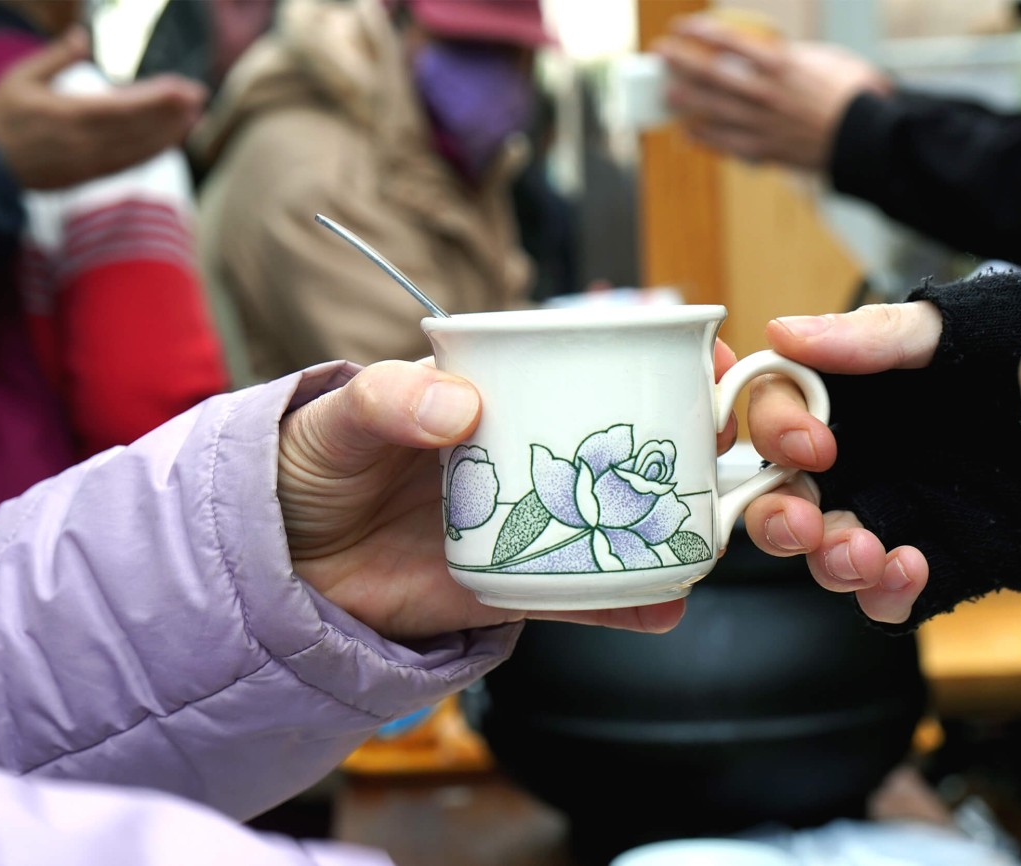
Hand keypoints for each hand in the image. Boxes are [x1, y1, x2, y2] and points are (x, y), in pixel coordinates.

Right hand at [0, 26, 205, 189]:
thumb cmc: (0, 118)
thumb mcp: (21, 78)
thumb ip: (56, 58)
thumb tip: (83, 35)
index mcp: (71, 115)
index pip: (127, 106)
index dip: (159, 98)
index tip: (183, 87)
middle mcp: (88, 142)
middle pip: (142, 127)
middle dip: (174, 112)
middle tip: (200, 95)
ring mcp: (93, 163)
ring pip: (141, 148)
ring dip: (171, 132)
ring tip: (194, 115)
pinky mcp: (92, 176)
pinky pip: (131, 164)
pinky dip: (154, 152)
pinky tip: (170, 142)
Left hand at [276, 344, 738, 642]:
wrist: (281, 565)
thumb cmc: (310, 467)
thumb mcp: (338, 420)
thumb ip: (387, 402)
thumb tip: (461, 408)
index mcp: (503, 390)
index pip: (600, 360)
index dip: (668, 357)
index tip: (715, 362)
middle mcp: (536, 450)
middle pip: (637, 441)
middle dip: (702, 443)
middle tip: (739, 450)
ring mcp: (536, 519)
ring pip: (630, 518)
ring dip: (684, 524)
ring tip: (715, 531)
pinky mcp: (522, 582)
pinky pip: (589, 593)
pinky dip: (632, 601)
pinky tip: (664, 604)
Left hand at [654, 15, 889, 167]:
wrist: (866, 139)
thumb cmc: (853, 95)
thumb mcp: (826, 60)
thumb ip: (792, 56)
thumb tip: (770, 53)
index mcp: (782, 65)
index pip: (733, 43)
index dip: (703, 33)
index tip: (683, 27)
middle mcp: (767, 93)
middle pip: (714, 76)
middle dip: (682, 63)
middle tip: (660, 54)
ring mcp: (763, 123)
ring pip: (715, 111)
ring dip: (687, 101)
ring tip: (667, 94)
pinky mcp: (766, 149)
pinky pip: (728, 143)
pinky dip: (706, 138)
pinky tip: (689, 133)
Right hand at [743, 303, 940, 621]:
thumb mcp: (960, 331)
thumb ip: (876, 337)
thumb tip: (785, 333)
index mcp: (851, 394)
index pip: (774, 410)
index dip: (774, 430)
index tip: (813, 444)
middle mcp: (858, 457)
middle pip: (779, 494)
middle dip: (778, 517)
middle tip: (807, 526)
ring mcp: (891, 514)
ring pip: (820, 553)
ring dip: (829, 560)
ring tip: (869, 554)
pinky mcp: (933, 563)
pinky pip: (881, 596)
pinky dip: (884, 593)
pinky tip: (916, 569)